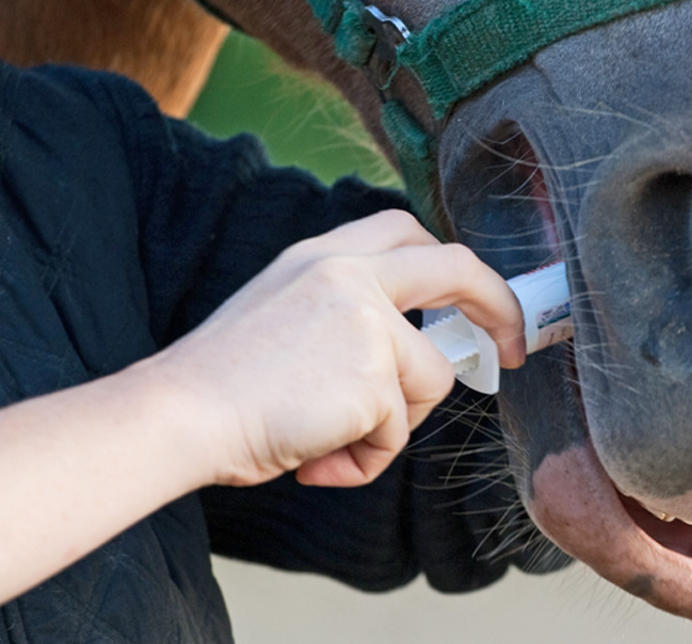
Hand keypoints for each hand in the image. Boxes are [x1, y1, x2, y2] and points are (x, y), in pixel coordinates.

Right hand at [143, 209, 524, 487]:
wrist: (177, 414)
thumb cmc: (223, 383)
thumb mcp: (284, 314)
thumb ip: (345, 314)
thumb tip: (408, 353)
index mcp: (321, 256)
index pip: (405, 232)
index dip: (450, 264)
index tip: (475, 297)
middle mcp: (348, 275)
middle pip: (455, 269)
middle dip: (500, 306)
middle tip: (514, 347)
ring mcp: (365, 322)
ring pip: (430, 382)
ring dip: (391, 424)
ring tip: (327, 438)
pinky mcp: (374, 377)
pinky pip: (397, 435)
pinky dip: (364, 460)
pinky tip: (316, 456)